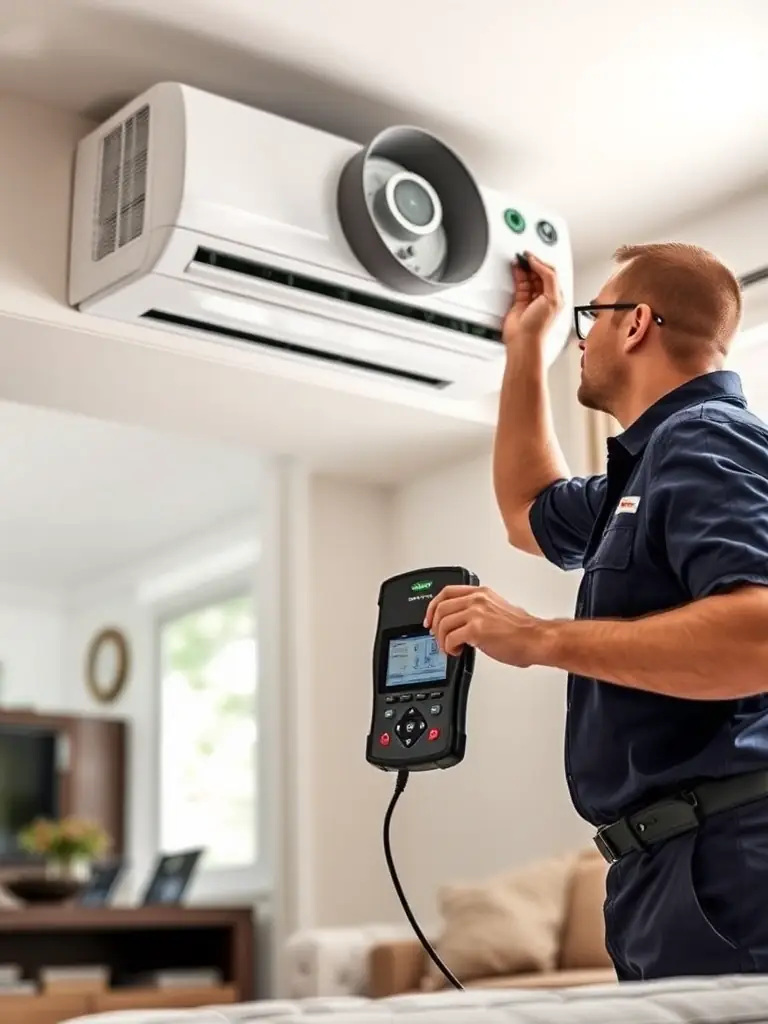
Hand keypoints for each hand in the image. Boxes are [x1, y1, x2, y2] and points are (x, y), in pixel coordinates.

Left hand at [423, 585, 543, 666]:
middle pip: (441, 607)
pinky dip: (449, 648)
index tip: (430, 619)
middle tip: (438, 638)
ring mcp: (476, 613)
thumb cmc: (522, 631)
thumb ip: (479, 611)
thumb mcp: (497, 610)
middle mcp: (477, 599)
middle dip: (435, 626)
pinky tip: (457, 651)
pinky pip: (450, 638)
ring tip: (449, 648)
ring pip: (443, 623)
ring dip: (441, 639)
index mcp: (481, 593)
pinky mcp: (476, 630)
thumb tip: (463, 624)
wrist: (536, 639)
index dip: (433, 606)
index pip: (447, 592)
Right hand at [503, 252, 563, 344]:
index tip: (532, 256)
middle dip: (532, 263)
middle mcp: (544, 296)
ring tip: (519, 259)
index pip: (550, 273)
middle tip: (524, 255)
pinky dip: (517, 274)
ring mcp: (532, 298)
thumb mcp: (552, 298)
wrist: (524, 339)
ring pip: (528, 277)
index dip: (541, 262)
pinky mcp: (519, 301)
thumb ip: (548, 278)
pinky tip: (515, 268)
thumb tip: (538, 264)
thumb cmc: (539, 326)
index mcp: (556, 295)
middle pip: (539, 273)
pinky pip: (519, 283)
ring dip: (524, 267)